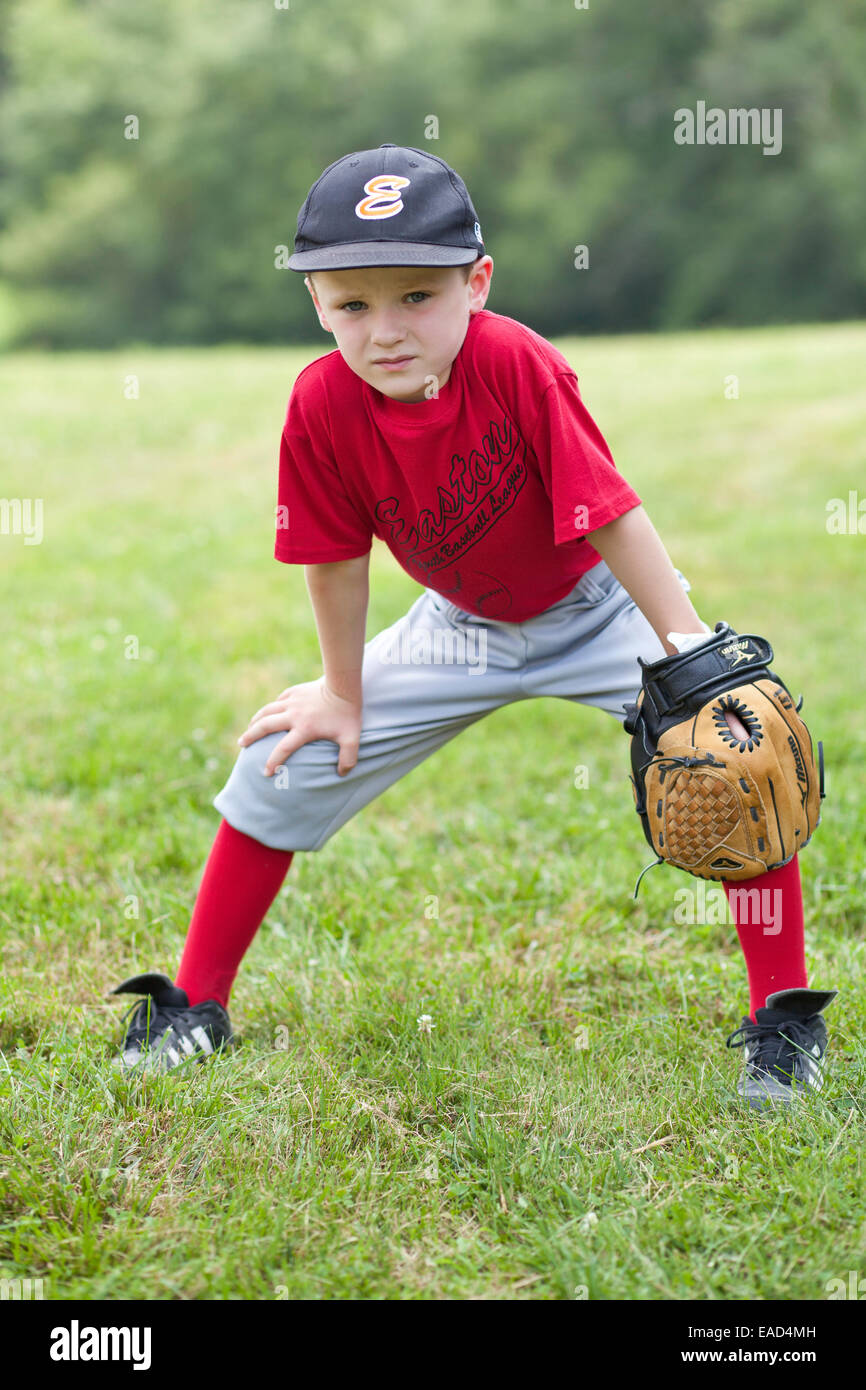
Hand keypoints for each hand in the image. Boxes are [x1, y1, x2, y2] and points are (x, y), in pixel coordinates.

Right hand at [237, 677, 362, 776]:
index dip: (273, 762)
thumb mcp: (352, 738)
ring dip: (255, 721)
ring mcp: (292, 701)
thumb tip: (342, 774)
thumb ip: (348, 758)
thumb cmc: (348, 713)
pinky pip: (278, 701)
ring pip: (266, 711)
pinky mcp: (294, 691)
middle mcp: (293, 715)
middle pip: (265, 726)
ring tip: (248, 729)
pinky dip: (270, 708)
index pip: (283, 748)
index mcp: (305, 728)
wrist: (344, 685)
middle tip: (241, 745)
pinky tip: (267, 714)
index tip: (266, 772)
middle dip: (251, 736)